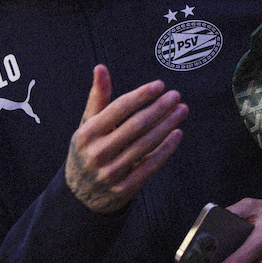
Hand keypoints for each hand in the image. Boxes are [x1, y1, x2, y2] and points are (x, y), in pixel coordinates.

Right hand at [65, 65, 186, 213]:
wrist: (80, 195)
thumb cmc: (88, 149)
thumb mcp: (88, 124)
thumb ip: (98, 97)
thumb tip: (101, 67)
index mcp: (86, 133)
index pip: (119, 108)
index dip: (141, 95)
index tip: (159, 85)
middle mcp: (97, 153)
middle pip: (136, 125)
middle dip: (159, 108)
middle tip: (176, 95)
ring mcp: (111, 173)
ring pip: (146, 144)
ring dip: (167, 125)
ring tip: (181, 110)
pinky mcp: (124, 189)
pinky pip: (150, 165)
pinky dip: (166, 149)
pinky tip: (177, 134)